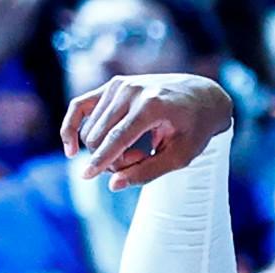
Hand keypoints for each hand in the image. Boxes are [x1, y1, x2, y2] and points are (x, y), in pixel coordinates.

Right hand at [60, 73, 233, 189]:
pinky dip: (71, 127)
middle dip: (112, 159)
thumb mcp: (181, 156)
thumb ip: (148, 172)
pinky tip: (71, 149)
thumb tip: (113, 184)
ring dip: (104, 149)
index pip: (117, 137)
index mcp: (152, 104)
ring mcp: (120, 85)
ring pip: (92, 130)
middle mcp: (132, 90)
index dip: (102, 160)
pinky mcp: (113, 85)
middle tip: (138, 161)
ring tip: (135, 151)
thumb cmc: (194, 129)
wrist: (202, 96)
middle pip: (101, 136)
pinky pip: (80, 107)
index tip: (87, 176)